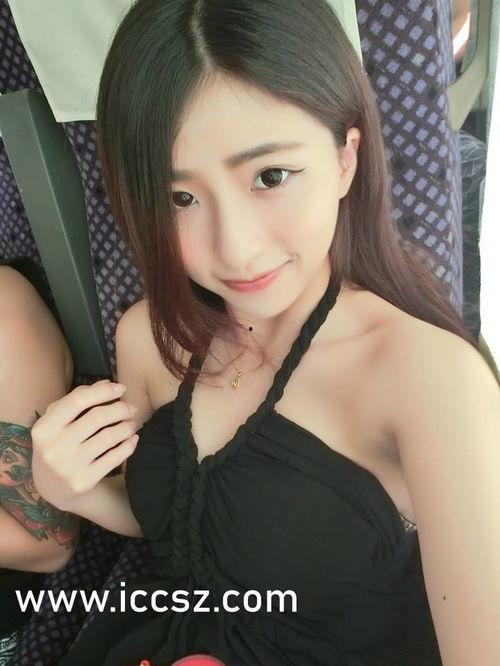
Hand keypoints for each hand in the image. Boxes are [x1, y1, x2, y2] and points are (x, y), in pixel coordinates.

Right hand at [31, 379, 138, 510]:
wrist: (53, 488)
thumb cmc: (59, 445)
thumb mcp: (57, 422)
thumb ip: (78, 399)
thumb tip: (107, 382)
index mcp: (44, 428)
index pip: (77, 400)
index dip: (103, 391)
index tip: (121, 388)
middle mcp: (54, 447)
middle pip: (97, 417)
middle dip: (121, 409)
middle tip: (132, 408)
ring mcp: (68, 467)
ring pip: (109, 437)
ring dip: (127, 427)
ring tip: (132, 424)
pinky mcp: (83, 482)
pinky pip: (114, 458)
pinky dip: (128, 445)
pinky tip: (133, 439)